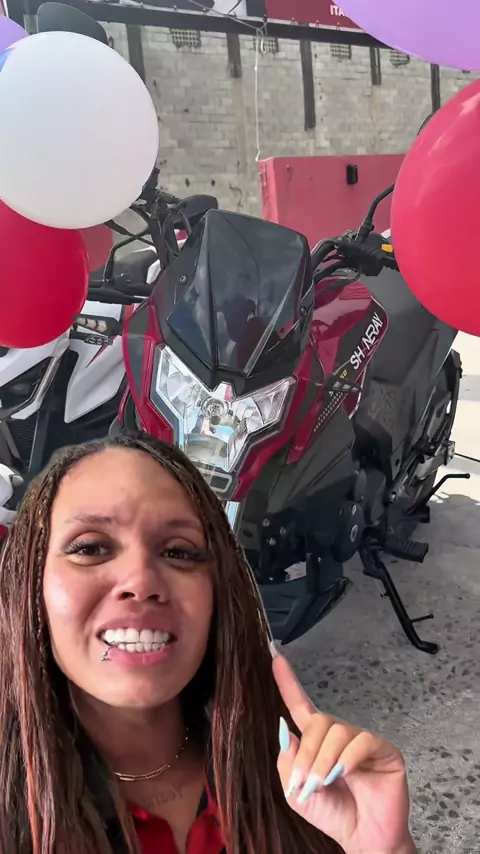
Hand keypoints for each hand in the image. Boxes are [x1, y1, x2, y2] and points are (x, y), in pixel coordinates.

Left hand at [273, 654, 413, 853]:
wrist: (363, 839)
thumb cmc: (333, 815)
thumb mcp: (297, 793)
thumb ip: (288, 761)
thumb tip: (284, 729)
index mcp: (317, 742)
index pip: (301, 706)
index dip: (288, 683)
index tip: (275, 658)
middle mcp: (339, 735)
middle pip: (319, 721)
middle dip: (308, 752)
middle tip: (306, 783)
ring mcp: (362, 740)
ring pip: (337, 732)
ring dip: (325, 760)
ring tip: (325, 784)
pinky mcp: (383, 750)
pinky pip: (363, 741)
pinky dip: (349, 757)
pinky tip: (345, 773)